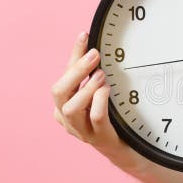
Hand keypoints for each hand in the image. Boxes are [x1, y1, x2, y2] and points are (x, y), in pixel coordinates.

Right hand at [51, 31, 130, 159]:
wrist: (124, 146)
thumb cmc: (109, 116)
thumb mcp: (96, 93)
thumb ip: (91, 75)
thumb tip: (93, 47)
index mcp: (62, 105)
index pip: (63, 75)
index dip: (73, 55)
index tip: (84, 35)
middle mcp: (66, 118)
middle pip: (58, 91)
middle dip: (76, 70)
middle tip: (95, 55)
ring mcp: (81, 130)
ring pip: (71, 108)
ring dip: (87, 87)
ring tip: (101, 75)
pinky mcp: (98, 137)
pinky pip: (94, 118)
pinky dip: (99, 101)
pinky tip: (107, 90)